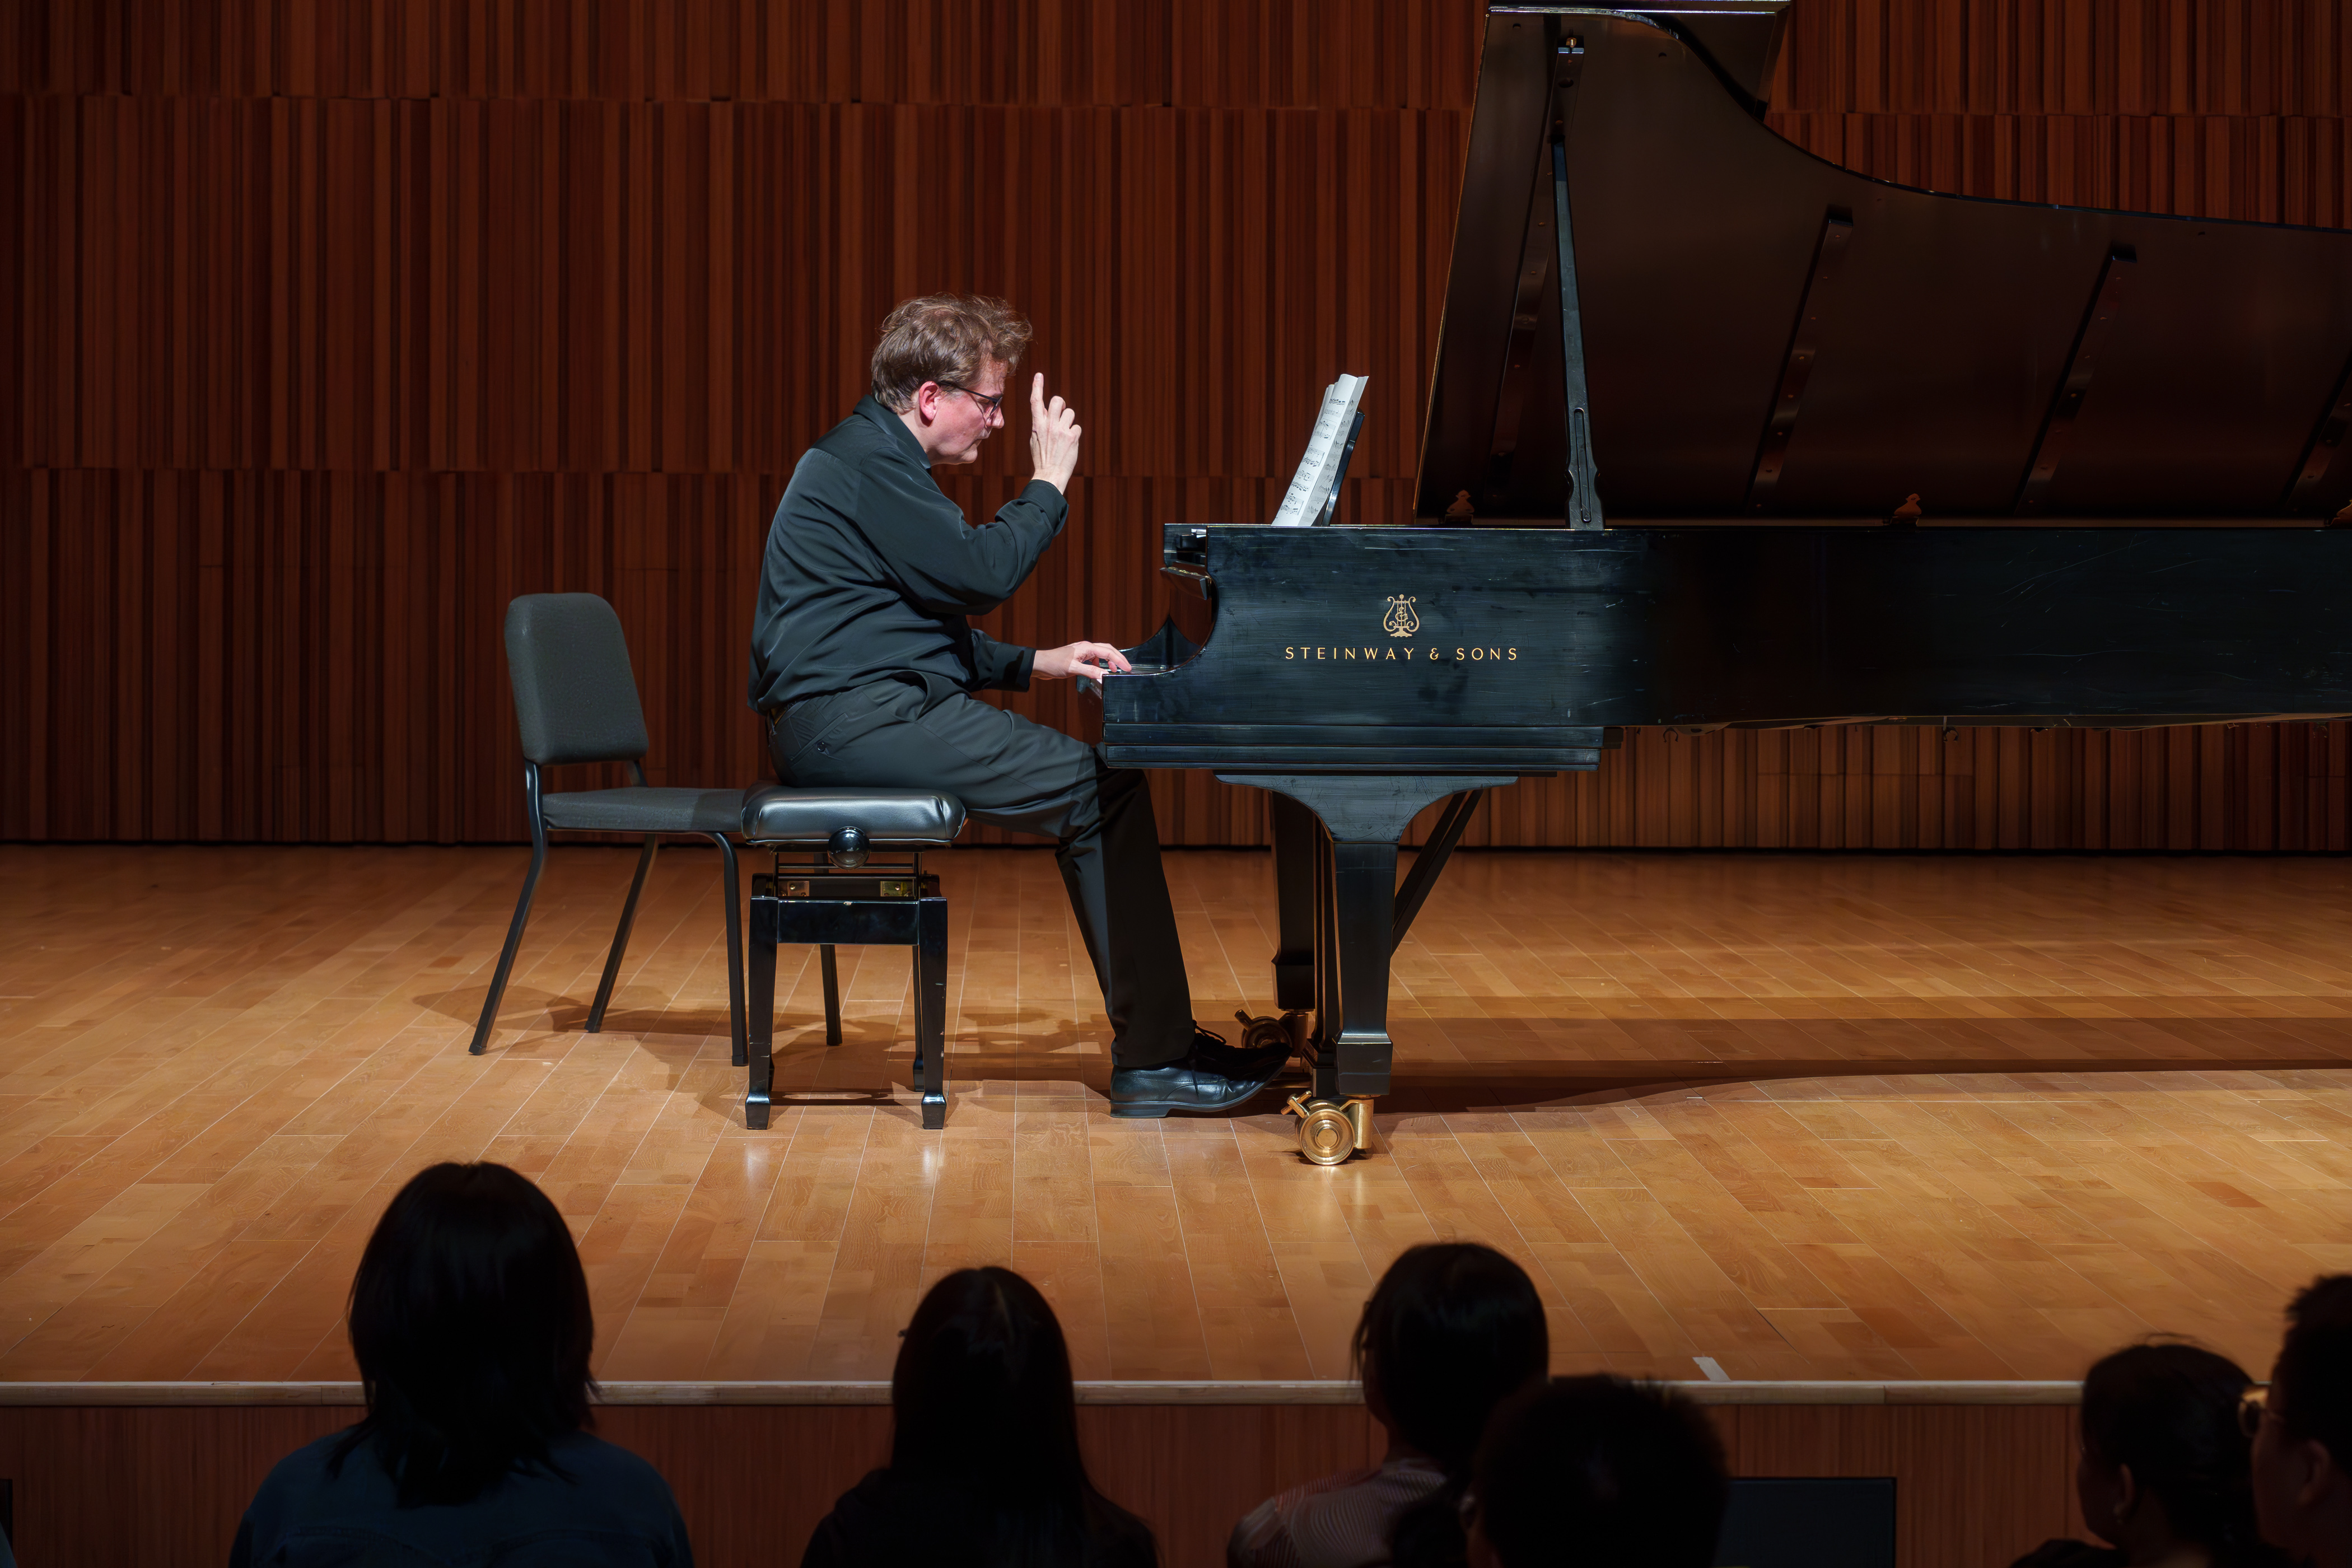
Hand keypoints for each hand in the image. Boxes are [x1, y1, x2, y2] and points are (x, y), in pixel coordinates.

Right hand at [1028, 373, 1081, 492]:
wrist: (1049, 474)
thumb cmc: (1041, 457)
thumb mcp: (1035, 438)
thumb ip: (1041, 424)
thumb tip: (1046, 412)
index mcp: (1036, 425)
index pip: (1035, 401)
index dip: (1037, 387)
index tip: (1039, 375)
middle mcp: (1048, 425)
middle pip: (1057, 400)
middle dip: (1061, 404)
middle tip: (1061, 414)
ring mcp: (1061, 430)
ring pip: (1070, 413)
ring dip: (1069, 422)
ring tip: (1064, 436)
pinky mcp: (1072, 437)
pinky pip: (1077, 428)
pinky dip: (1075, 435)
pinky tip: (1069, 445)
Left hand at [1033, 641, 1130, 684]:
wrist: (1040, 664)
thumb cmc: (1053, 664)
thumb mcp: (1073, 669)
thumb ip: (1090, 672)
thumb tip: (1105, 676)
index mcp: (1086, 647)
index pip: (1108, 652)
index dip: (1119, 660)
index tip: (1128, 668)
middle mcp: (1086, 647)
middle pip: (1107, 650)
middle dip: (1118, 659)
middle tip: (1126, 668)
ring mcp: (1082, 652)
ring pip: (1101, 654)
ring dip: (1109, 661)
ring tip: (1115, 671)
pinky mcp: (1078, 658)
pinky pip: (1094, 659)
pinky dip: (1100, 665)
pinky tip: (1099, 672)